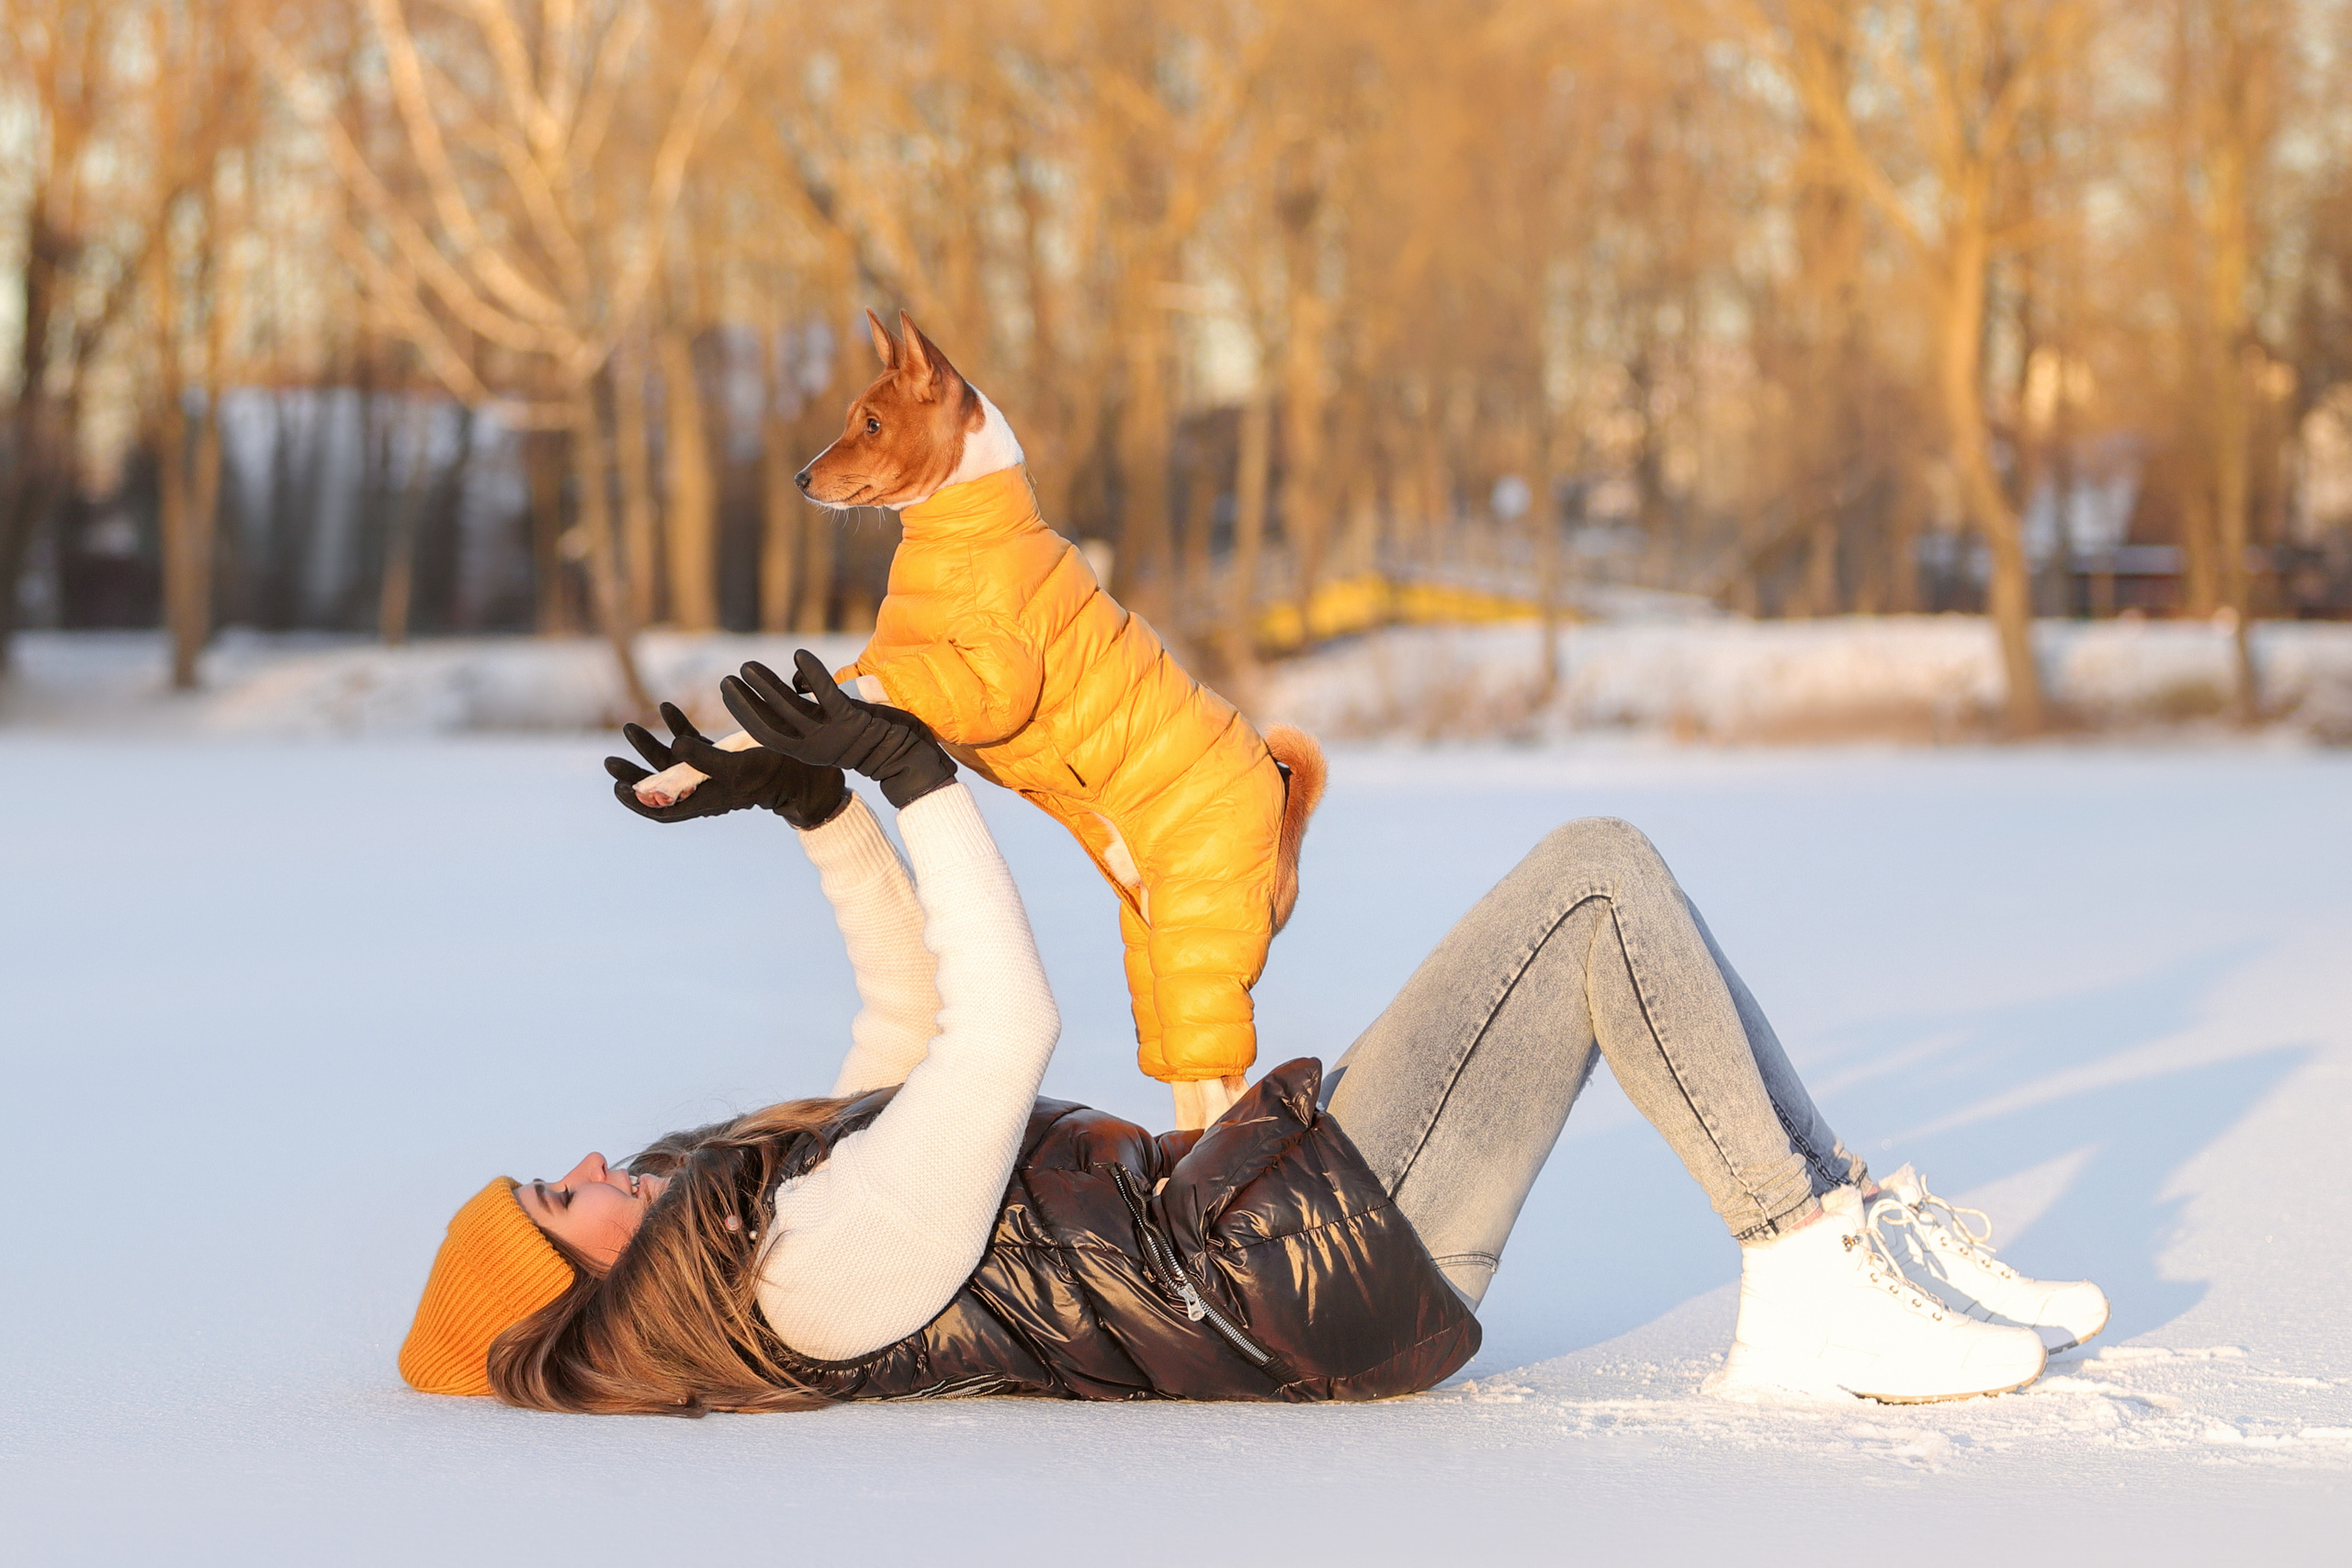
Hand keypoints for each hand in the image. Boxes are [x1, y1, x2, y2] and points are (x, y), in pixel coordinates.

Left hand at [604, 702, 848, 827]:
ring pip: (670, 762)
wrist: (802, 771)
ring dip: (649, 746)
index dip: (637, 802)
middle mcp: (702, 789)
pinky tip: (666, 708)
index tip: (618, 788)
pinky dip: (678, 727)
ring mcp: (710, 772)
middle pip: (658, 786)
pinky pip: (691, 743)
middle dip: (633, 773)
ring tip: (628, 728)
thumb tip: (673, 747)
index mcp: (703, 800)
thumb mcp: (738, 767)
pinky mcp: (720, 756)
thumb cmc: (771, 774)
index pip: (661, 810)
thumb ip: (704, 759)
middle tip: (609, 762)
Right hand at [721, 651, 957, 809]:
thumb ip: (813, 712)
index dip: (744, 712)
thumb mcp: (832, 729)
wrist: (906, 758)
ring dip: (768, 686)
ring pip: (791, 709)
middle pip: (771, 723)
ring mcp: (833, 735)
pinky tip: (798, 653)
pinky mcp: (852, 721)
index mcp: (807, 751)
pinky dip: (812, 674)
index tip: (729, 690)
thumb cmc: (869, 740)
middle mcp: (815, 746)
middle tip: (730, 677)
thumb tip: (796, 686)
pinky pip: (827, 695)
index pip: (767, 732)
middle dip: (747, 702)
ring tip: (748, 666)